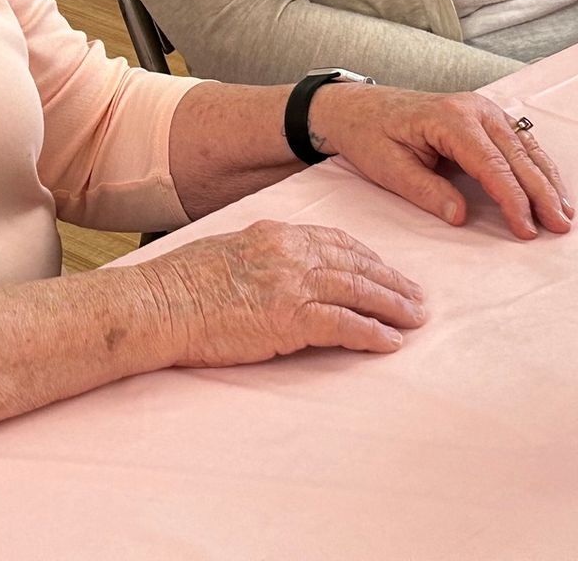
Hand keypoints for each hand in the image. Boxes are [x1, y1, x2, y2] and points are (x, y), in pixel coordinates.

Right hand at [144, 219, 425, 366]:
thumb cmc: (182, 284)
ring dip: (392, 306)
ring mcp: (291, 285)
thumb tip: (281, 274)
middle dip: (391, 281)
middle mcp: (289, 254)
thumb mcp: (228, 252)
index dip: (367, 258)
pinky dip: (371, 333)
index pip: (335, 241)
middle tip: (416, 297)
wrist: (160, 304)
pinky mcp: (289, 319)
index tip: (386, 270)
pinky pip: (344, 325)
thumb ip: (262, 257)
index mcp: (275, 234)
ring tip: (414, 319)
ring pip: (358, 291)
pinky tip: (389, 342)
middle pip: (355, 264)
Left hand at [311, 86, 573, 239]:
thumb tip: (461, 217)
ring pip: (525, 146)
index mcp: (450, 119)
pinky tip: (551, 186)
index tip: (527, 229)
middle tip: (561, 226)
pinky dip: (537, 165)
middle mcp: (474, 109)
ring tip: (565, 212)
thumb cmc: (370, 136)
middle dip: (542, 193)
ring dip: (547, 179)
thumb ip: (426, 192)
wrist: (357, 108)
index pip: (492, 165)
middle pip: (517, 155)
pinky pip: (519, 140)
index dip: (513, 200)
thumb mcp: (389, 169)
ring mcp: (482, 108)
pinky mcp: (484, 115)